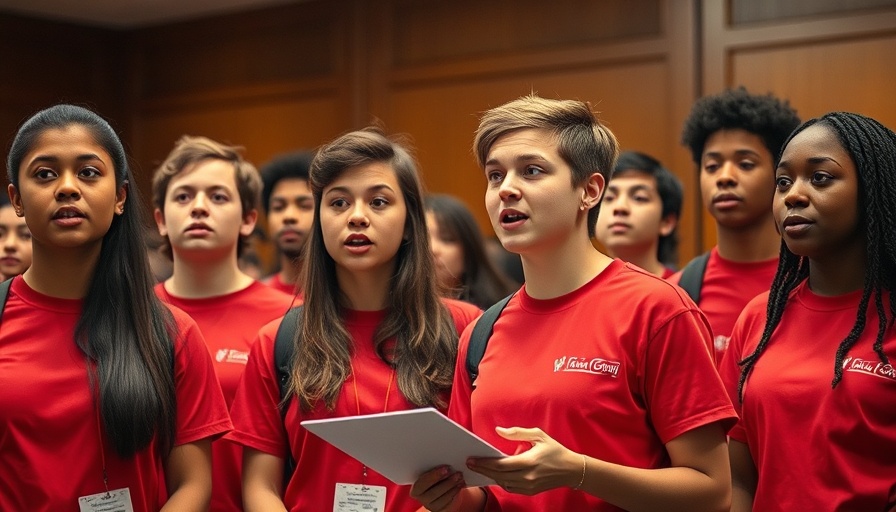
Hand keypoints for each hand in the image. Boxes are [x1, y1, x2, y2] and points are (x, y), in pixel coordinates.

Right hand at [410, 466, 465, 511]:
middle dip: (447, 482)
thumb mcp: (433, 471)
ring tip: (461, 478)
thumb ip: (436, 468)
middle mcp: (421, 498)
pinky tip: (461, 485)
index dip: (434, 475)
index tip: (446, 468)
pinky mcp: (440, 510)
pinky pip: (448, 503)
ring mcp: (431, 506)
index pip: (422, 483)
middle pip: (433, 492)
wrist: (441, 488)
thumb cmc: (436, 476)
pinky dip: (456, 493)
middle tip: (458, 473)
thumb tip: (445, 458)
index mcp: (416, 487)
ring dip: (453, 487)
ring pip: (442, 499)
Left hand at [466, 426, 580, 495]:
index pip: (500, 465)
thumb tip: (498, 430)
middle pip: (498, 475)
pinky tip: (495, 474)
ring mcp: (529, 486)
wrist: (571, 470)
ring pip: (503, 483)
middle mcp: (527, 476)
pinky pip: (510, 488)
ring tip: (480, 468)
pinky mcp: (530, 491)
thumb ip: (517, 432)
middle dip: (482, 469)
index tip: (472, 459)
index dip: (484, 463)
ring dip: (491, 476)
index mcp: (528, 462)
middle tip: (469, 464)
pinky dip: (501, 481)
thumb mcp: (538, 435)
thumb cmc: (555, 450)